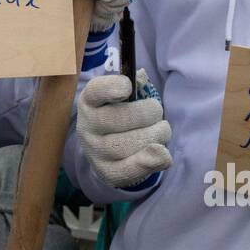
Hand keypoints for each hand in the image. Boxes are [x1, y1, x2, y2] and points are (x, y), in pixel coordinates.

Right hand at [77, 69, 170, 188]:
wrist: (106, 149)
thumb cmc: (119, 115)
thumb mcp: (123, 97)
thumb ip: (134, 84)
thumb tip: (141, 77)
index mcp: (89, 101)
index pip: (96, 91)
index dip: (113, 87)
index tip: (128, 87)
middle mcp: (87, 127)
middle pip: (123, 118)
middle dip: (151, 112)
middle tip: (156, 112)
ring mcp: (95, 152)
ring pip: (133, 143)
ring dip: (158, 135)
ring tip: (160, 131)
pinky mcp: (108, 172)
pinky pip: (132, 168)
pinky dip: (152, 160)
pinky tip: (162, 153)